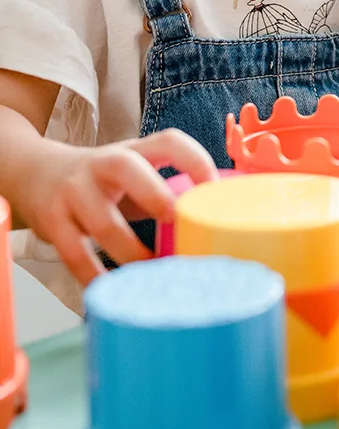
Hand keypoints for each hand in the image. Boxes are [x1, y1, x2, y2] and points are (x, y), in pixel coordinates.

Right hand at [16, 129, 217, 285]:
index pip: (168, 141)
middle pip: (127, 168)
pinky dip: (94, 274)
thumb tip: (210, 222)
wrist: (35, 174)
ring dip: (130, 250)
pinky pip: (73, 252)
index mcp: (134, 150)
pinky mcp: (52, 220)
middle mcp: (103, 164)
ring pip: (102, 221)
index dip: (194, 159)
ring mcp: (74, 190)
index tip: (212, 187)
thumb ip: (164, 190)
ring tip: (152, 271)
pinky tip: (112, 288)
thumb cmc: (102, 181)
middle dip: (155, 195)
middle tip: (177, 222)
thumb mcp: (134, 173)